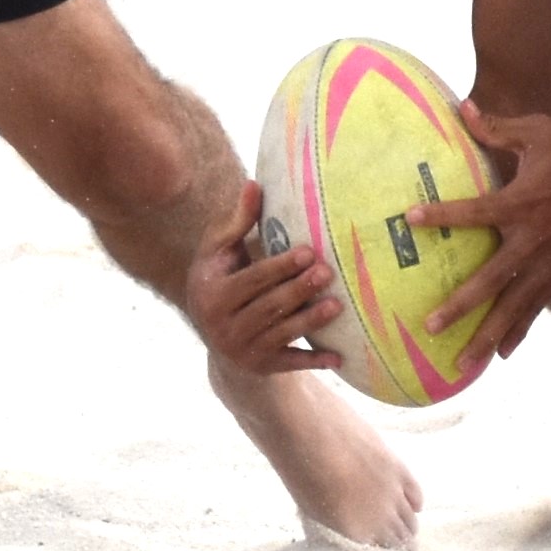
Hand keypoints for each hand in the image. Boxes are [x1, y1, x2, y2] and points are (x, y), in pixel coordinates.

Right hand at [184, 193, 344, 378]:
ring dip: (310, 321)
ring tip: (337, 305)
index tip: (308, 252)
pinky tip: (339, 358)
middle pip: (268, 306)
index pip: (251, 279)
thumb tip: (255, 183)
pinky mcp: (260, 367)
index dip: (280, 267)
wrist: (214, 336)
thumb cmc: (221, 279)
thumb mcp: (220, 252)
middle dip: (298, 290)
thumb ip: (238, 221)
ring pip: (281, 334)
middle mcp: (221, 325)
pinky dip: (313, 362)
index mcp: (211, 292)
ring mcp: (241, 349)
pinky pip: (289, 364)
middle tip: (328, 273)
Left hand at [413, 105, 550, 352]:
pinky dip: (519, 331)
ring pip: (514, 307)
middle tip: (429, 326)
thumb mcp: (539, 132)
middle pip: (490, 281)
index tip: (411, 219)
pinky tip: (502, 354)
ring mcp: (549, 264)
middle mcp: (533, 241)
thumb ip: (497, 127)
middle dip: (460, 306)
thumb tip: (461, 108)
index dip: (442, 215)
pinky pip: (536, 308)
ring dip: (487, 335)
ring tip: (463, 362)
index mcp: (522, 203)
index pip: (474, 212)